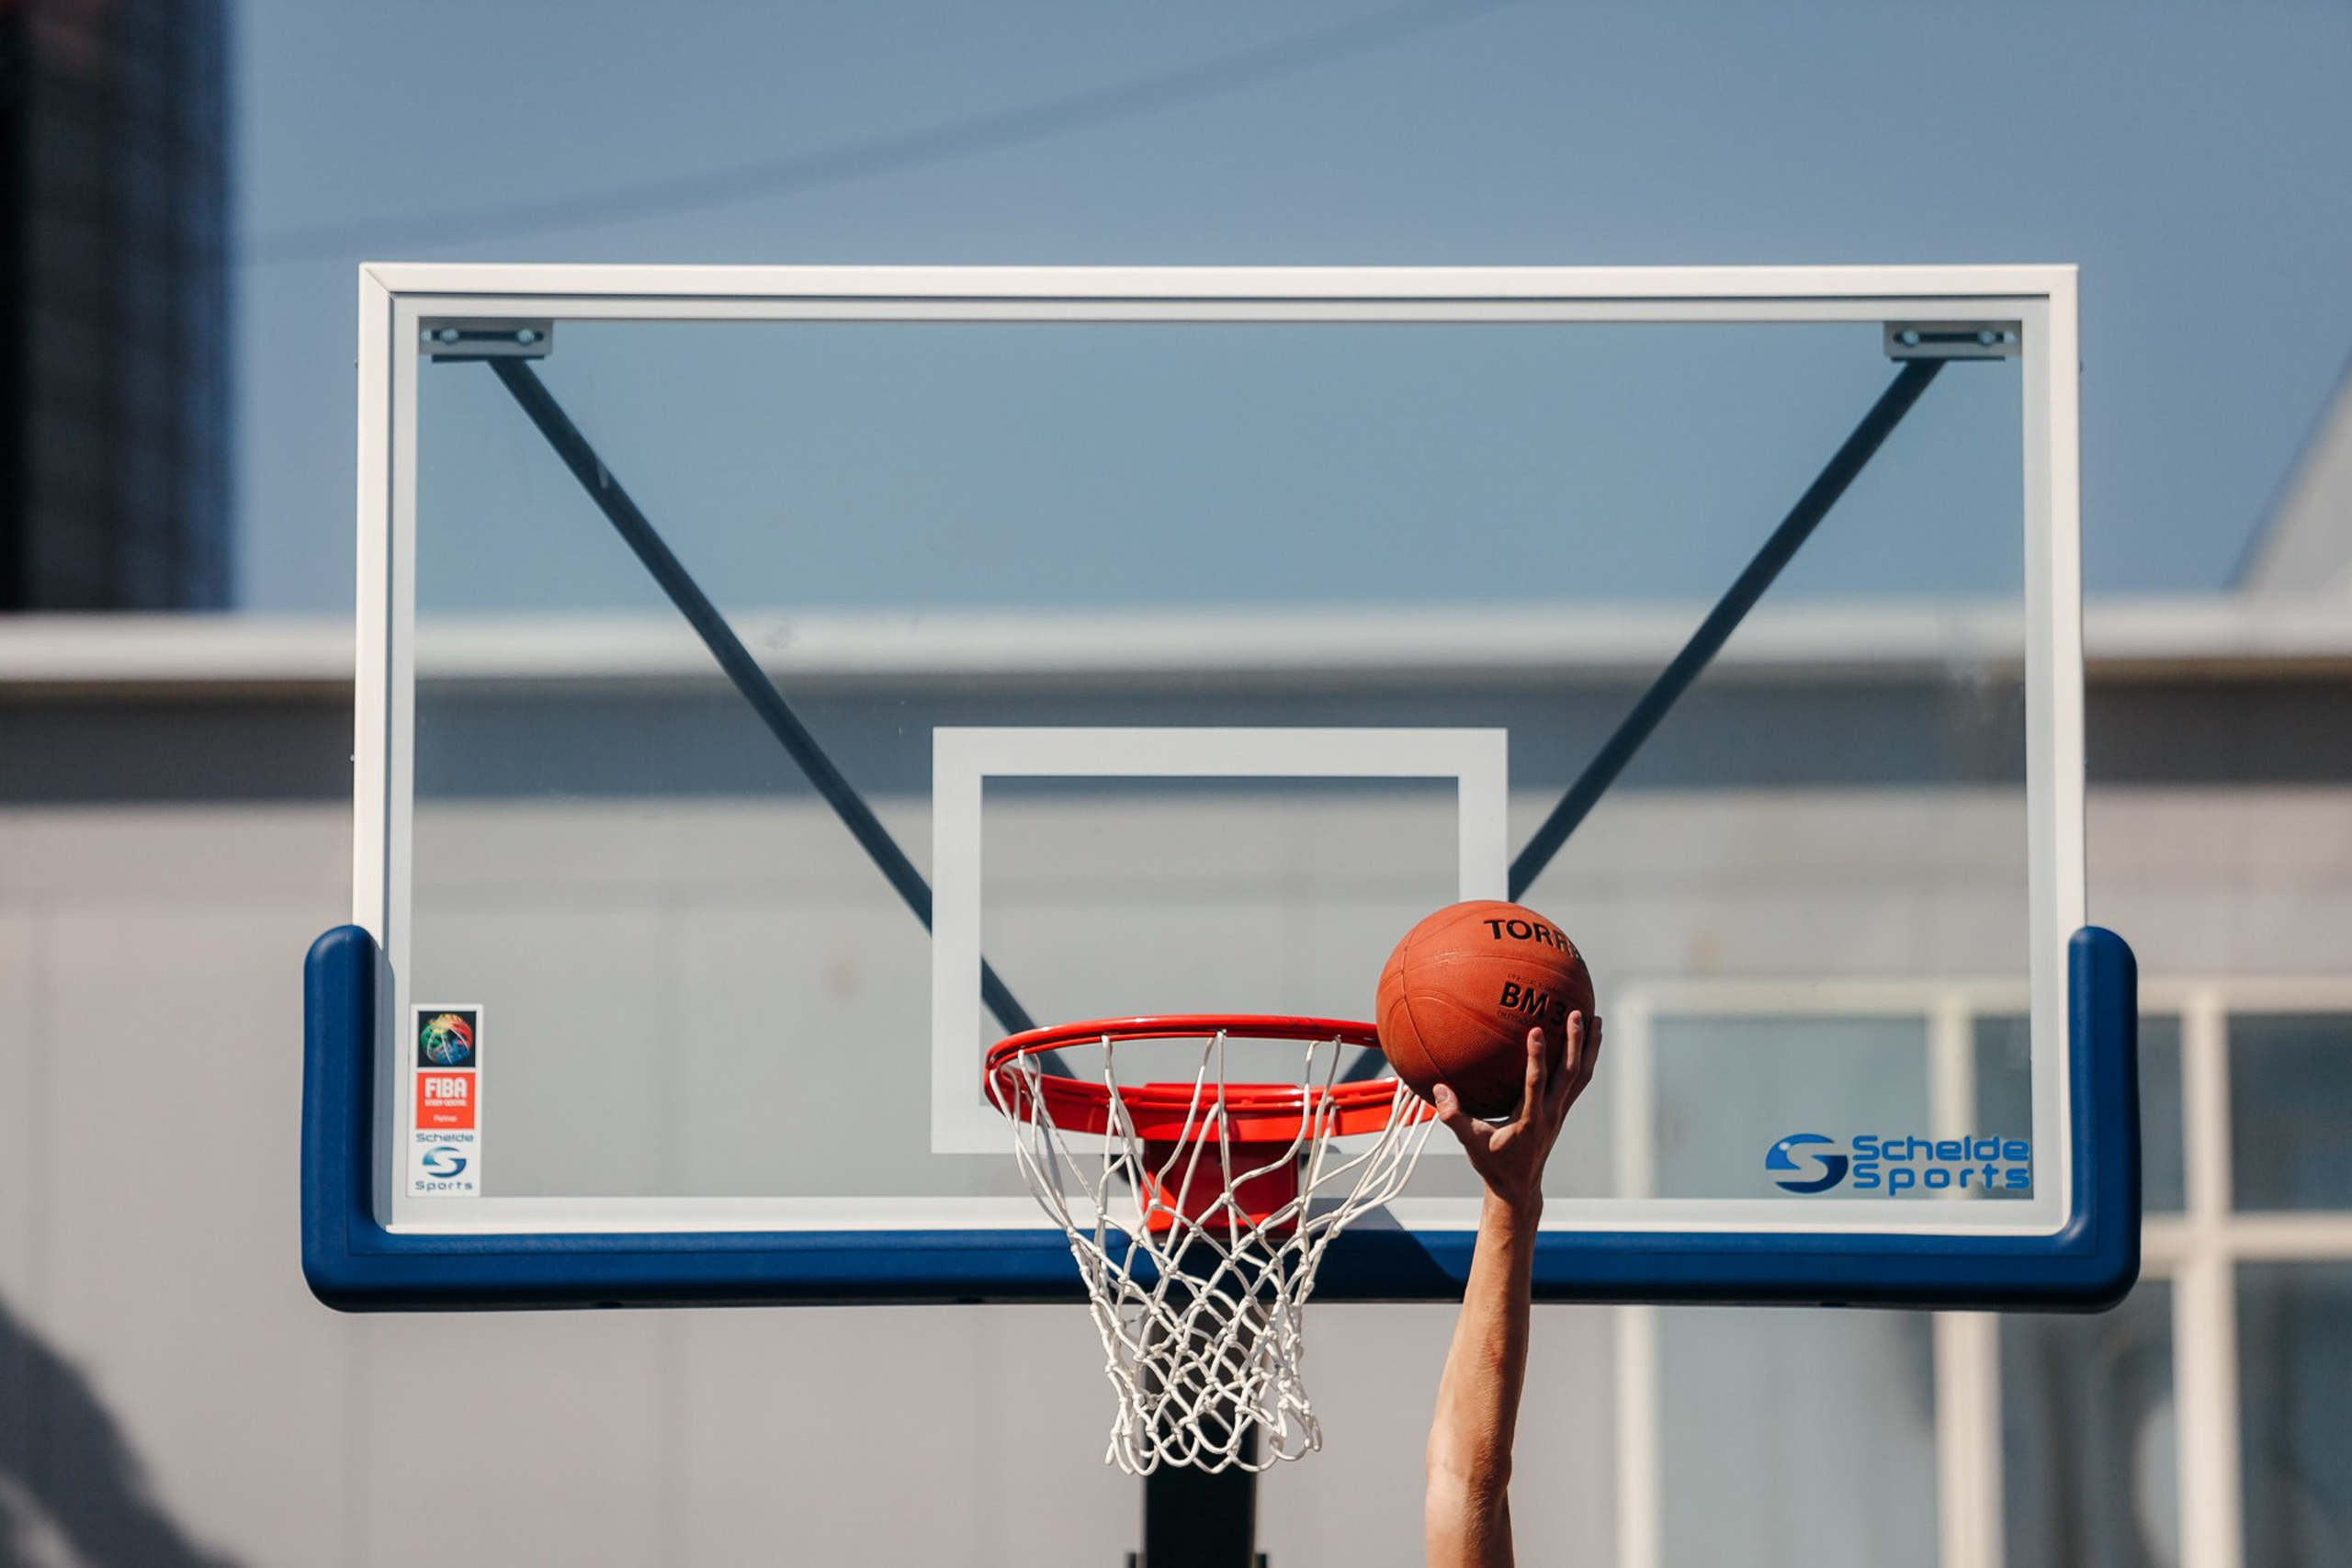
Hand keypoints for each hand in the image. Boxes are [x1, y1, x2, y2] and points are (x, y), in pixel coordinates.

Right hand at [1432, 1011, 1599, 1211]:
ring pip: (1581, 1076)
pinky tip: (1584, 1041)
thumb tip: (1439, 1089)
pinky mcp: (1561, 1111)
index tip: (1536, 1030)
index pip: (1536, 1084)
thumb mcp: (1470, 1143)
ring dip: (1589, 1047)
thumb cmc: (1493, 1164)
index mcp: (1529, 1120)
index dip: (1537, 1057)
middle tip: (1575, 1012)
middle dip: (1575, 1042)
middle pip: (1569, 1074)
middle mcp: (1550, 1114)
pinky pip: (1578, 1082)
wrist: (1518, 1187)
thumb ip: (1453, 1117)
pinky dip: (1584, 1059)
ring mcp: (1559, 1112)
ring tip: (1596, 1019)